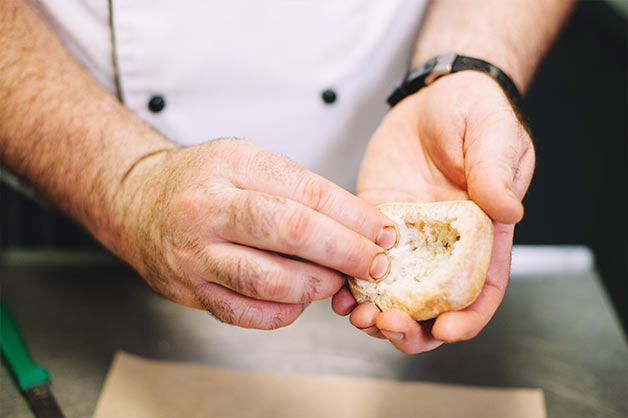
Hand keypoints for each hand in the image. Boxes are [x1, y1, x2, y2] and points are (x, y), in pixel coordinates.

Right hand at [117, 139, 397, 329]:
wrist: (136, 201)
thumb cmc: (199, 180)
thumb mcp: (245, 160)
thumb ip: (295, 187)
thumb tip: (355, 224)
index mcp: (231, 166)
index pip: (307, 192)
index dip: (354, 215)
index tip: (383, 231)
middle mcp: (208, 208)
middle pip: (292, 232)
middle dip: (346, 252)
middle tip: (376, 264)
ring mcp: (195, 253)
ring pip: (270, 280)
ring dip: (317, 285)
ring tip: (338, 281)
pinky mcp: (188, 289)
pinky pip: (245, 313)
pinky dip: (283, 312)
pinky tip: (299, 300)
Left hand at [332, 72, 534, 352]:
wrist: (434, 95)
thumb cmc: (475, 113)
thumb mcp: (495, 136)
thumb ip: (498, 174)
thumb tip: (507, 211)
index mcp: (482, 234)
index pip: (480, 290)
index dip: (467, 318)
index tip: (444, 330)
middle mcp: (443, 245)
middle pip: (431, 304)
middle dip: (412, 328)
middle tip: (387, 323)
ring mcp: (407, 237)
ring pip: (392, 292)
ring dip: (375, 312)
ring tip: (357, 314)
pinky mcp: (375, 222)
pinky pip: (360, 259)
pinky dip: (349, 281)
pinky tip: (336, 290)